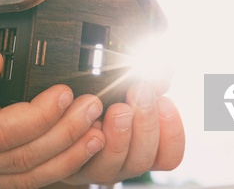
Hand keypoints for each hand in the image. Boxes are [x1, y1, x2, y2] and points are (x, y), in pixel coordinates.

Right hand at [0, 35, 105, 187]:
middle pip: (22, 159)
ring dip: (69, 157)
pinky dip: (60, 168)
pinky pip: (29, 182)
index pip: (1, 132)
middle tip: (92, 106)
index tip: (65, 92)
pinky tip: (82, 148)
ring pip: (30, 178)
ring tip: (98, 131)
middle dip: (64, 135)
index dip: (39, 117)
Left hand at [63, 83, 184, 184]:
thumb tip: (165, 67)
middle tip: (140, 93)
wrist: (60, 117)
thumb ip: (147, 82)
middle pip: (142, 160)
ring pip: (111, 165)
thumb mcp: (127, 90)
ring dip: (117, 135)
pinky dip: (83, 139)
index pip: (169, 156)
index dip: (172, 132)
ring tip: (116, 108)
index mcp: (143, 149)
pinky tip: (87, 118)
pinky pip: (77, 161)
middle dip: (145, 124)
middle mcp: (122, 164)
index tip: (165, 101)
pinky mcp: (68, 165)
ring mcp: (95, 167)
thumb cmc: (101, 101)